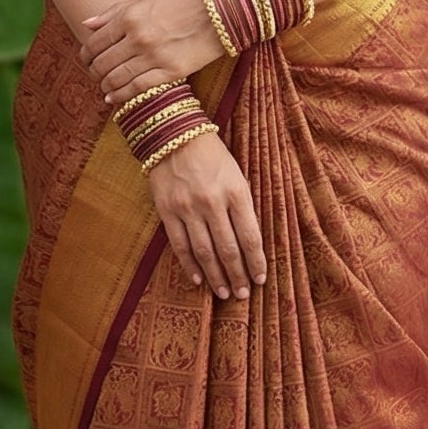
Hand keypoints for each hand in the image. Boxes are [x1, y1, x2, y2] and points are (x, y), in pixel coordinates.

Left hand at [81, 0, 223, 101]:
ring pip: (116, 79)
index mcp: (130, 17)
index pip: (95, 43)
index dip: (85, 55)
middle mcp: (138, 38)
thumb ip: (113, 12)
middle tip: (94, 75)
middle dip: (93, 72)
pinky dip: (121, 96)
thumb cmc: (182, 1)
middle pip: (102, 63)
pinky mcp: (171, 72)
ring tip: (104, 87)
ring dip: (105, 86)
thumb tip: (86, 24)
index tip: (86, 59)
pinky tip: (113, 99)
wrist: (220, 10)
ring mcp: (154, 57)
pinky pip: (138, 89)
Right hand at [149, 132, 266, 298]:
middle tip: (242, 294)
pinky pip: (180, 245)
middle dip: (238, 275)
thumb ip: (243, 206)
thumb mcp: (237, 174)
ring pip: (205, 252)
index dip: (256, 262)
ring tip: (224, 292)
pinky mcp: (167, 211)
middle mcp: (212, 202)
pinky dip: (190, 265)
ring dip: (216, 276)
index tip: (260, 279)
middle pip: (228, 249)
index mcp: (236, 192)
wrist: (173, 134)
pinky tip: (198, 280)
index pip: (250, 237)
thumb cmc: (212, 154)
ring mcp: (188, 208)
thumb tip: (249, 242)